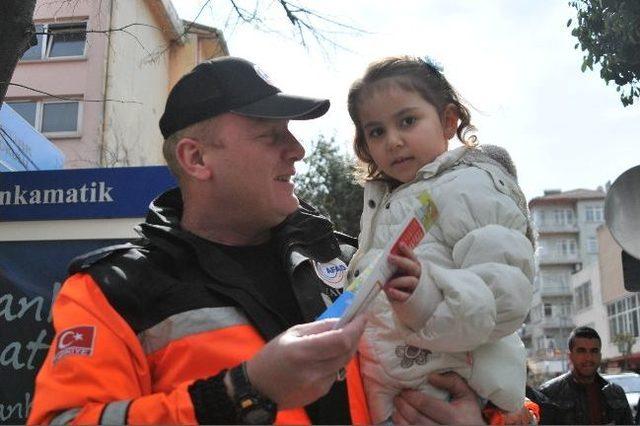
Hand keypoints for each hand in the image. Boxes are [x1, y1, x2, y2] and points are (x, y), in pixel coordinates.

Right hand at [244, 316, 365, 408]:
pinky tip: (326, 357)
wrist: (259, 389)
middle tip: (356, 324)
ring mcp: (319, 385)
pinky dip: (336, 361)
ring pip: (344, 363)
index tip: (362, 316)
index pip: (340, 340)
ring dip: (346, 349)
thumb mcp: (291, 334)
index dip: (355, 328)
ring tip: (341, 338)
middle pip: (346, 352)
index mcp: (302, 352)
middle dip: (355, 336)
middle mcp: (314, 370)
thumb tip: (342, 321)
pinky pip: (336, 373)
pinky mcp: (321, 393)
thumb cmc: (271, 357)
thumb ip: (319, 328)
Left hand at [384, 243, 420, 302]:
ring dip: (398, 280)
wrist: (405, 305)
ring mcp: (416, 289)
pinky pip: (406, 296)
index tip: (400, 244)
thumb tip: (386, 259)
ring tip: (388, 283)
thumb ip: (394, 268)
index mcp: (414, 269)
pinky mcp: (412, 300)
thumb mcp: (397, 276)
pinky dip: (397, 293)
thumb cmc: (400, 287)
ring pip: (411, 281)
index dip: (407, 251)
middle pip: (413, 267)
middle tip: (389, 257)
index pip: (412, 258)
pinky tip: (389, 290)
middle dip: (401, 261)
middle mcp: (418, 277)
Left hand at [392, 372, 483, 424]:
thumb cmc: (469, 414)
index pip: (427, 405)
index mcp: (455, 417)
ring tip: (397, 408)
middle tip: (397, 397)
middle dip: (403, 406)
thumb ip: (452, 382)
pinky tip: (400, 420)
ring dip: (400, 418)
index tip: (404, 390)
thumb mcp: (467, 396)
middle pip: (417, 418)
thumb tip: (431, 376)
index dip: (412, 396)